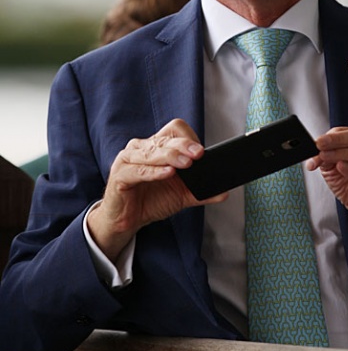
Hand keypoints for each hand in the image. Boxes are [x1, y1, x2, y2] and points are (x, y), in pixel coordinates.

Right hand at [87, 119, 226, 261]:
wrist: (127, 220)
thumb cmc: (152, 200)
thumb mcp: (181, 195)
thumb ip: (201, 192)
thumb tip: (224, 192)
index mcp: (158, 146)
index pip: (174, 129)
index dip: (188, 139)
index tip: (201, 152)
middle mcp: (142, 148)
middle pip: (165, 140)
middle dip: (183, 146)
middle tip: (198, 155)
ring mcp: (128, 160)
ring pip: (151, 152)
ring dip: (170, 156)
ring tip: (186, 164)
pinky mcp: (119, 175)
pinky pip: (136, 170)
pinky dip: (153, 172)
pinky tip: (167, 173)